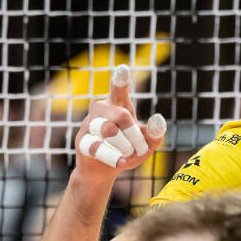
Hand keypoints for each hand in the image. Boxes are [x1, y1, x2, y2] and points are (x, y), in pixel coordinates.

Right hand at [70, 64, 166, 181]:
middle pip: (122, 116)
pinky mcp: (81, 141)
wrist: (103, 172)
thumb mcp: (146, 143)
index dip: (120, 79)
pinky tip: (121, 162)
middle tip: (139, 149)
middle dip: (135, 136)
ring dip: (124, 147)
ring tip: (127, 155)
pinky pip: (97, 147)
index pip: (119, 89)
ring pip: (109, 131)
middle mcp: (101, 109)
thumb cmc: (126, 151)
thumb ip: (155, 132)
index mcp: (118, 105)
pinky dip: (113, 157)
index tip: (123, 68)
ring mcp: (89, 124)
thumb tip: (159, 119)